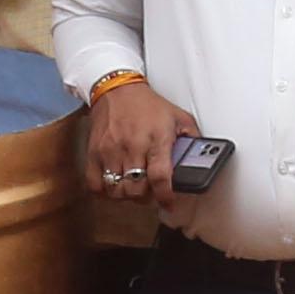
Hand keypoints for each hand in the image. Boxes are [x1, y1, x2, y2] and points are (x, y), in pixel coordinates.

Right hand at [85, 74, 190, 201]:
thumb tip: (200, 159)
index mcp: (157, 139)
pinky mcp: (94, 153)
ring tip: (133, 186)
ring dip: (127, 195)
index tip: (169, 203)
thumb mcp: (179, 117)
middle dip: (146, 197)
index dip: (165, 196)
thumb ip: (191, 139)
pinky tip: (114, 184)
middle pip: (136, 189)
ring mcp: (111, 151)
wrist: (117, 89)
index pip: (160, 177)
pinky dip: (105, 191)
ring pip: (117, 191)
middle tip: (150, 192)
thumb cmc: (148, 105)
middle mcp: (133, 146)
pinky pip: (95, 184)